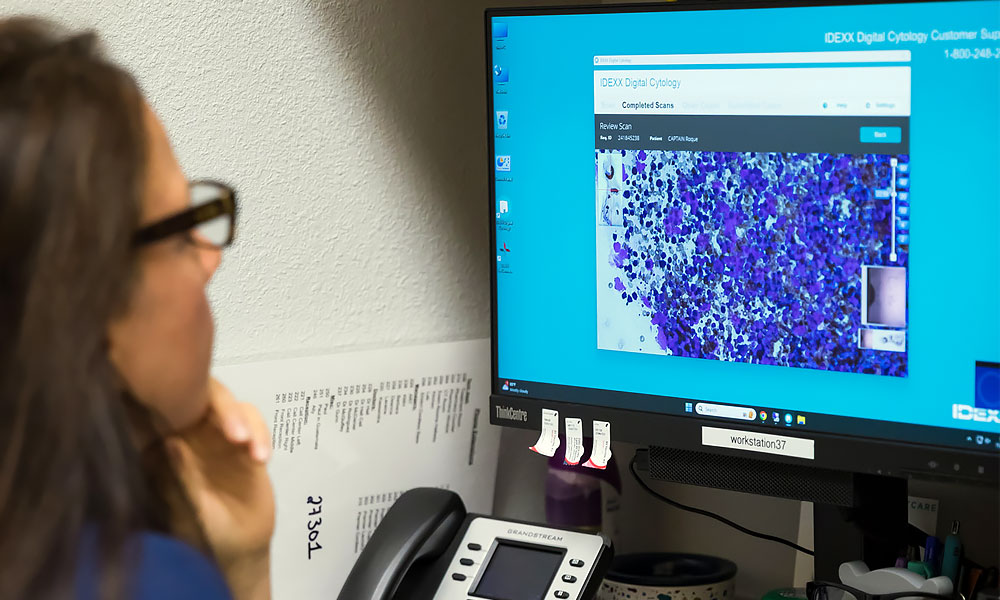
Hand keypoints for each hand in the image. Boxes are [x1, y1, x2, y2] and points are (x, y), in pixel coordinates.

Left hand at [165, 379, 274, 573]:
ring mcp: (223, 437)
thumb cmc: (204, 531)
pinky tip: (261, 458)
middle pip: (206, 396)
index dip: (179, 396)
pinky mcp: (248, 445)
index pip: (169, 406)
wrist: (236, 548)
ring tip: (247, 446)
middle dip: (222, 407)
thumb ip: (184, 476)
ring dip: (242, 420)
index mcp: (170, 443)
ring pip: (233, 406)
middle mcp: (196, 434)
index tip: (189, 407)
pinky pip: (255, 425)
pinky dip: (260, 436)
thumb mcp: (191, 507)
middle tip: (234, 433)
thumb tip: (172, 441)